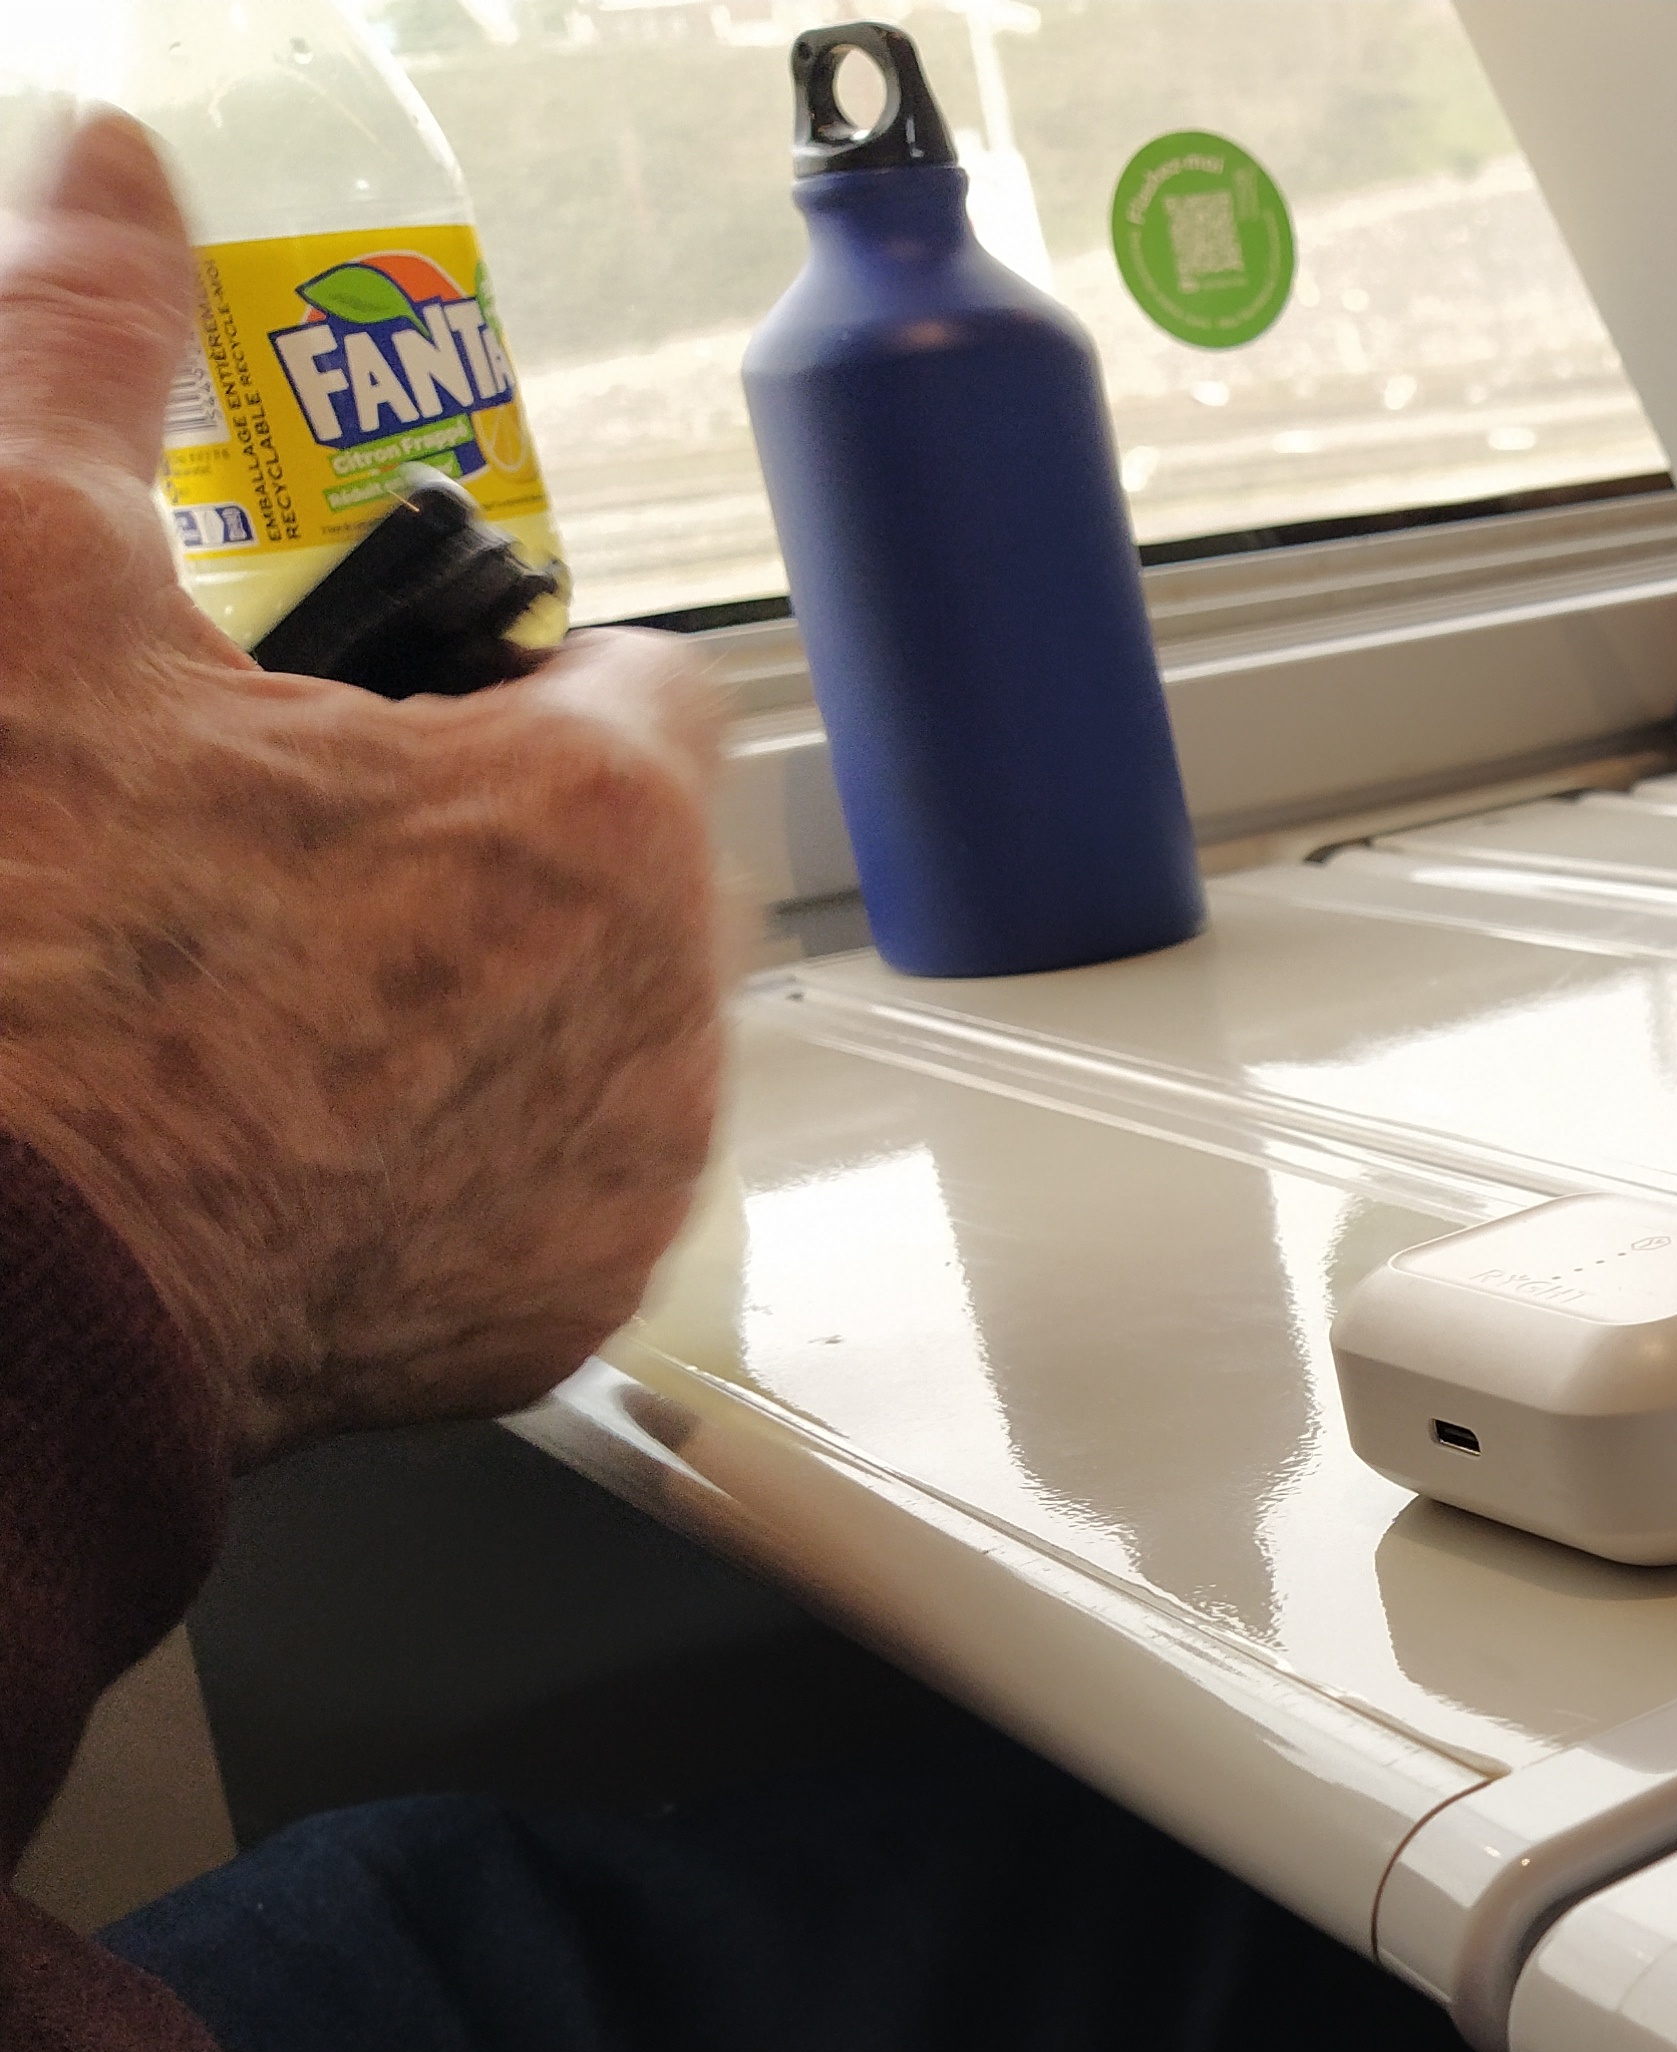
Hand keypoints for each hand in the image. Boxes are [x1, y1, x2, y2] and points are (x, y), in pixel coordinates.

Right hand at [0, 114, 727, 1468]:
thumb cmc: (10, 952)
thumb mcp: (18, 585)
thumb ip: (89, 346)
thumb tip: (115, 171)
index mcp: (593, 821)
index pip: (640, 688)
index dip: (503, 680)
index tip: (387, 715)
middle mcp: (662, 1010)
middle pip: (615, 857)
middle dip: (480, 839)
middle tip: (282, 864)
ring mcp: (619, 1178)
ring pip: (590, 1015)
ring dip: (475, 988)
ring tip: (275, 998)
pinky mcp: (559, 1304)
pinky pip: (547, 1178)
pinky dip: (452, 1146)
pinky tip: (302, 1129)